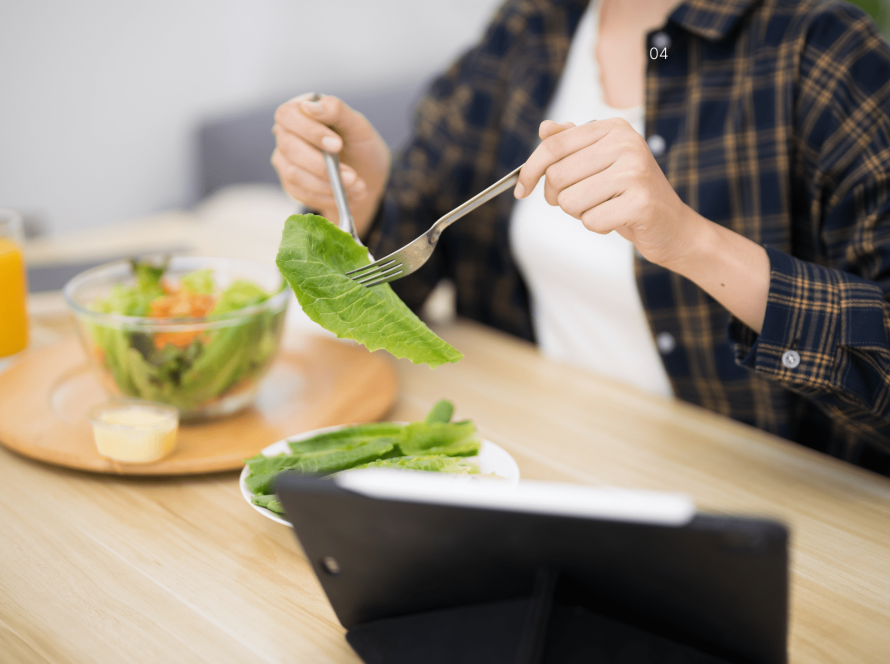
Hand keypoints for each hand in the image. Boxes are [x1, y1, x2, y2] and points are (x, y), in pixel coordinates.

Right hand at [272, 93, 390, 235]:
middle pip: (289, 148)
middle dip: (322, 165)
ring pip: (294, 174)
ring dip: (329, 184)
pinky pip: (303, 194)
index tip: (337, 145)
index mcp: (299, 112)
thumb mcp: (357, 125)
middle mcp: (286, 135)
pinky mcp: (292, 184)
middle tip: (352, 176)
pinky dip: (329, 197)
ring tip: (357, 186)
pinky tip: (349, 195)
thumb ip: (336, 111)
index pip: (288, 116)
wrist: (368, 175)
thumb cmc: (360, 144)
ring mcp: (286, 161)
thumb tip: (308, 106)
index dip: (310, 131)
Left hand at [514, 118, 700, 268]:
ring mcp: (635, 172)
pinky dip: (598, 226)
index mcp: (613, 129)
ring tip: (605, 208)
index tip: (521, 190)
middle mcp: (626, 144)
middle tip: (581, 201)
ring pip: (570, 201)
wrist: (673, 227)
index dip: (530, 171)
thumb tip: (545, 128)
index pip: (553, 146)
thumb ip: (571, 145)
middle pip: (557, 176)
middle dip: (559, 197)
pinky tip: (618, 219)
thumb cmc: (630, 196)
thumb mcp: (598, 165)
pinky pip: (590, 220)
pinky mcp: (640, 203)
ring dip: (580, 213)